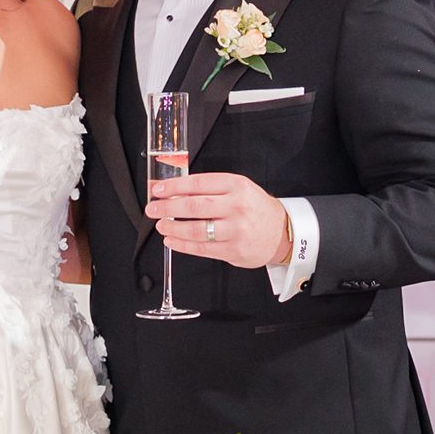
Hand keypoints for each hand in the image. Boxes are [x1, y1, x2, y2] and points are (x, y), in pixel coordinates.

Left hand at [145, 170, 293, 268]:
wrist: (281, 232)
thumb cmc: (255, 208)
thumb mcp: (238, 188)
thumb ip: (209, 189)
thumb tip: (174, 191)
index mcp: (235, 186)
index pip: (197, 184)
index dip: (173, 187)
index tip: (157, 190)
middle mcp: (236, 206)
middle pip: (194, 207)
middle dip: (167, 208)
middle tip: (153, 209)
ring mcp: (235, 230)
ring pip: (196, 230)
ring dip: (173, 228)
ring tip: (161, 226)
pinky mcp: (234, 250)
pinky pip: (202, 248)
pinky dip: (183, 245)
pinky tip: (172, 240)